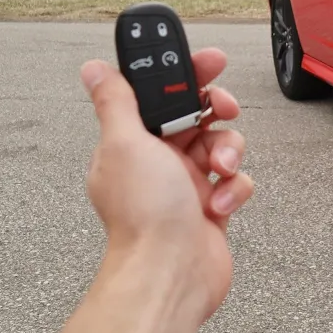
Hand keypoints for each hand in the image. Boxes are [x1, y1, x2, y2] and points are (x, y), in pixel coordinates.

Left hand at [80, 48, 253, 323]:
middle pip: (199, 115)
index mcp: (133, 141)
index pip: (162, 93)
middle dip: (217, 110)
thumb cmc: (146, 215)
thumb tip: (96, 70)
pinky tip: (219, 204)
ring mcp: (187, 185)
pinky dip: (234, 190)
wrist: (172, 272)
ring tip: (219, 170)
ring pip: (224, 146)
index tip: (210, 61)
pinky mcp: (212, 207)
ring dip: (229, 152)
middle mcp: (159, 161)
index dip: (188, 74)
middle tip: (224, 109)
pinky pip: (236, 182)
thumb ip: (117, 101)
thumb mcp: (126, 143)